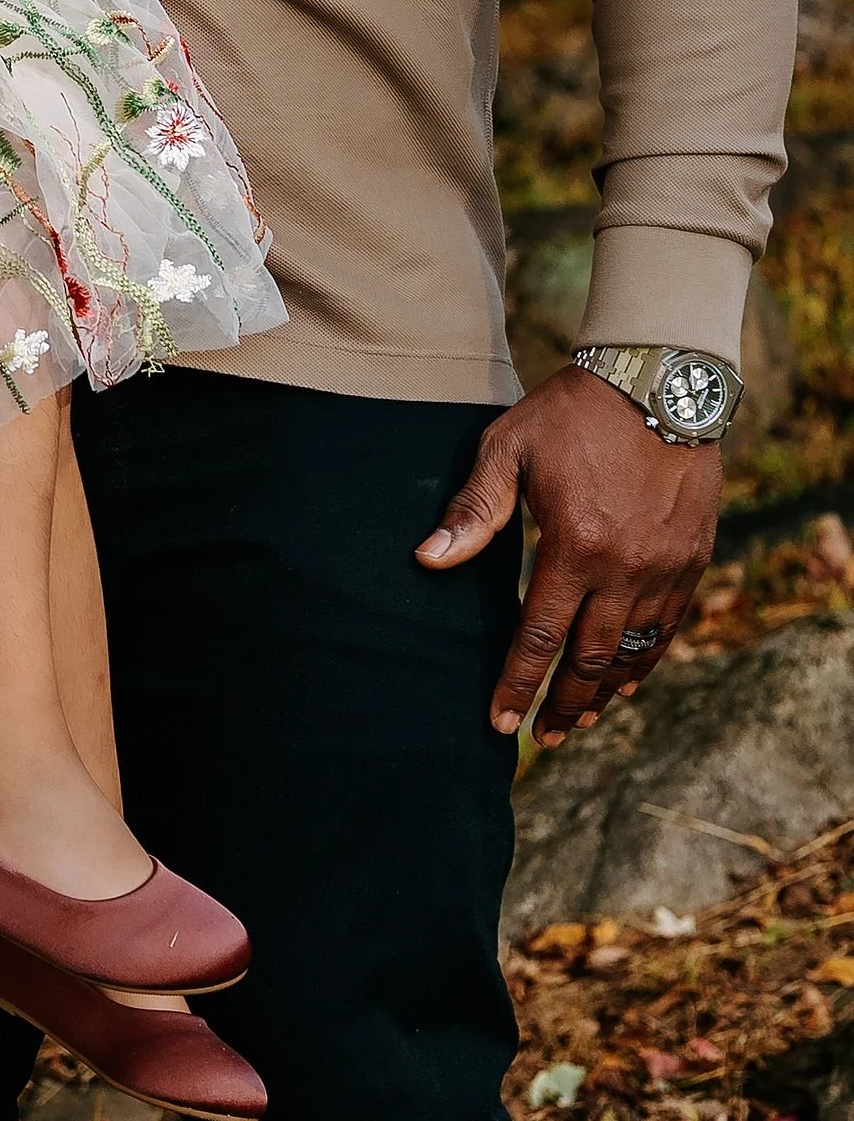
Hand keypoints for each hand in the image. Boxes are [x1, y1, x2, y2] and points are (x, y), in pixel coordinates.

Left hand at [416, 364, 719, 745]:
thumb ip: (473, 510)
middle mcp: (625, 568)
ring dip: (604, 692)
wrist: (656, 382)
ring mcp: (664, 568)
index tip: (501, 722)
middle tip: (544, 738)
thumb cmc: (570, 414)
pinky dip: (645, 661)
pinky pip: (668, 628)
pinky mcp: (692, 560)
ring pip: (632, 652)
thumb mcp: (509, 449)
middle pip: (589, 658)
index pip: (538, 634)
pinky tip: (626, 679)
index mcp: (574, 544)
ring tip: (581, 720)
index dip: (518, 683)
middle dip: (563, 705)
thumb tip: (428, 560)